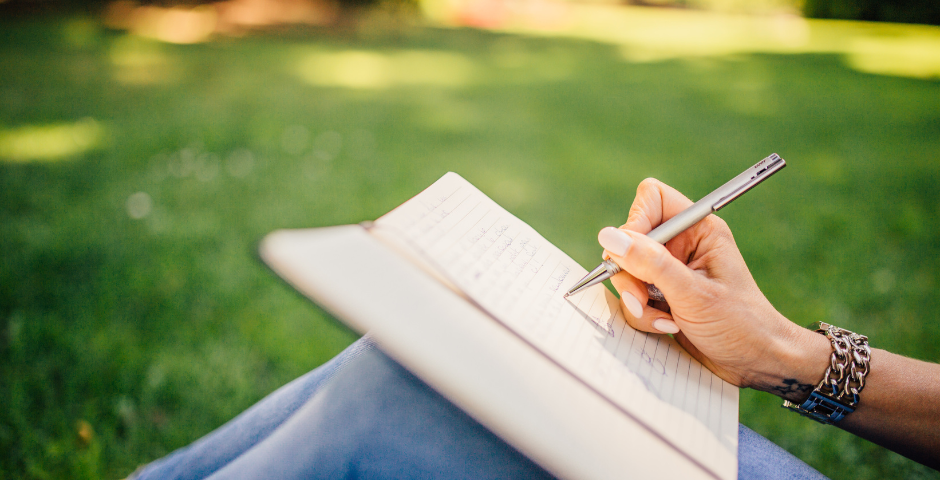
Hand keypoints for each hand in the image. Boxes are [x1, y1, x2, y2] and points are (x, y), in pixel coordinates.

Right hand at [598, 178, 828, 393]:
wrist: (757, 364)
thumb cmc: (740, 324)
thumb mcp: (692, 293)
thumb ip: (650, 263)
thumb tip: (609, 236)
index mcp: (698, 230)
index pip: (652, 199)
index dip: (636, 221)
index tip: (631, 253)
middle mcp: (682, 246)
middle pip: (630, 240)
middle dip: (631, 273)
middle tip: (643, 298)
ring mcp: (670, 272)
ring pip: (627, 272)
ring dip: (637, 301)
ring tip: (664, 320)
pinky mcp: (662, 296)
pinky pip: (633, 297)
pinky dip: (643, 316)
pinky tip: (668, 327)